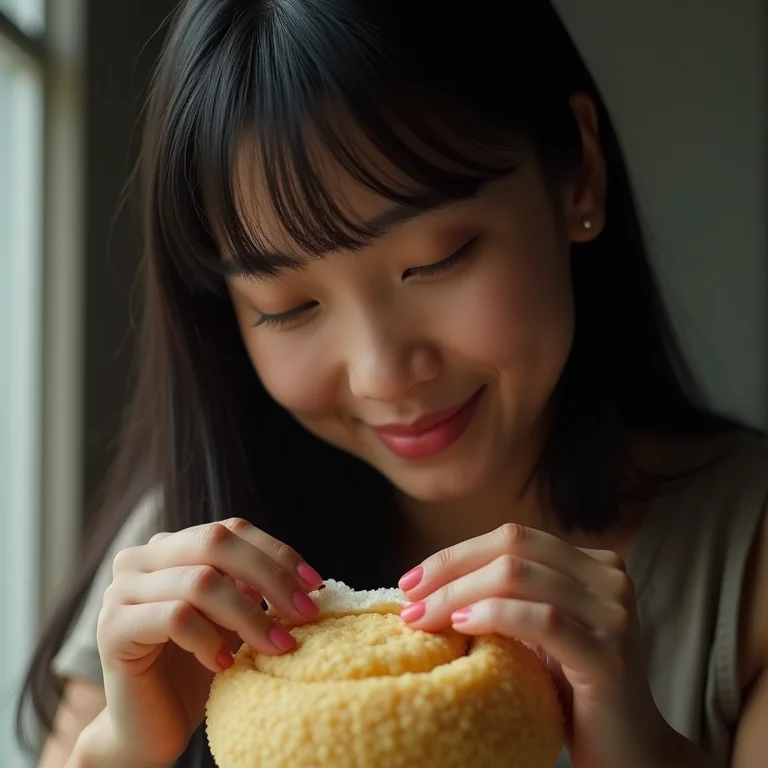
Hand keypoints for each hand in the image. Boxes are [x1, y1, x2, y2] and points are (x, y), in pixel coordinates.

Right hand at [95, 518, 323, 765]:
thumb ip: (251, 586)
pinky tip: (226, 665)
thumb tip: (304, 578)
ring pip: (200, 582)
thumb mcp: (231, 617)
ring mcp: (121, 590)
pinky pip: (175, 618)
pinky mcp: (112, 629)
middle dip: (270, 576)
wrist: (147, 727)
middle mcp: (141, 559)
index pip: (231, 529)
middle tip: (305, 613)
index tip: (315, 584)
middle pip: (216, 542)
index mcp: (171, 547)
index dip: (277, 552)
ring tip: (278, 646)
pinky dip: (210, 640)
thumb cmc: (196, 667)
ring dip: (250, 615)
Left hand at [397, 523, 678, 767]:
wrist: (631, 753)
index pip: (512, 537)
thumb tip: (429, 581)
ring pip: (519, 576)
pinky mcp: (610, 655)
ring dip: (458, 594)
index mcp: (593, 564)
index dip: (456, 553)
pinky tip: (461, 626)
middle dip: (451, 570)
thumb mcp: (539, 628)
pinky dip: (494, 615)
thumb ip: (507, 594)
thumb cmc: (572, 689)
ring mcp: (613, 614)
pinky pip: (542, 620)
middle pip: (512, 547)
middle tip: (409, 599)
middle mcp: (610, 579)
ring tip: (422, 618)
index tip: (412, 580)